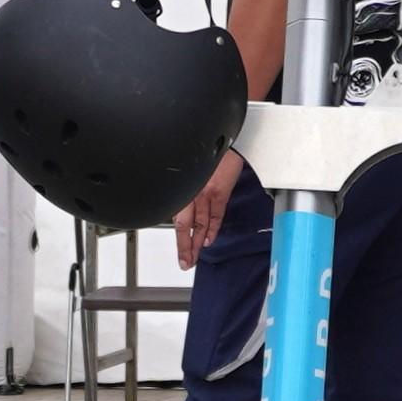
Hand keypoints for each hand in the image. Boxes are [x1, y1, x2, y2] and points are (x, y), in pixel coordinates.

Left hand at [171, 150, 243, 267]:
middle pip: (184, 225)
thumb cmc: (209, 151)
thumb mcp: (192, 169)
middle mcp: (190, 190)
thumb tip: (185, 201)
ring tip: (194, 257)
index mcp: (181, 186)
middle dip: (184, 246)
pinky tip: (208, 240)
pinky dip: (212, 229)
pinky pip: (215, 215)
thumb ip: (188, 185)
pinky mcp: (219, 191)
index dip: (177, 235)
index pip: (176, 216)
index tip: (177, 248)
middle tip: (185, 261)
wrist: (225, 139)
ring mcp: (204, 192)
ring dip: (196, 243)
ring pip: (198, 223)